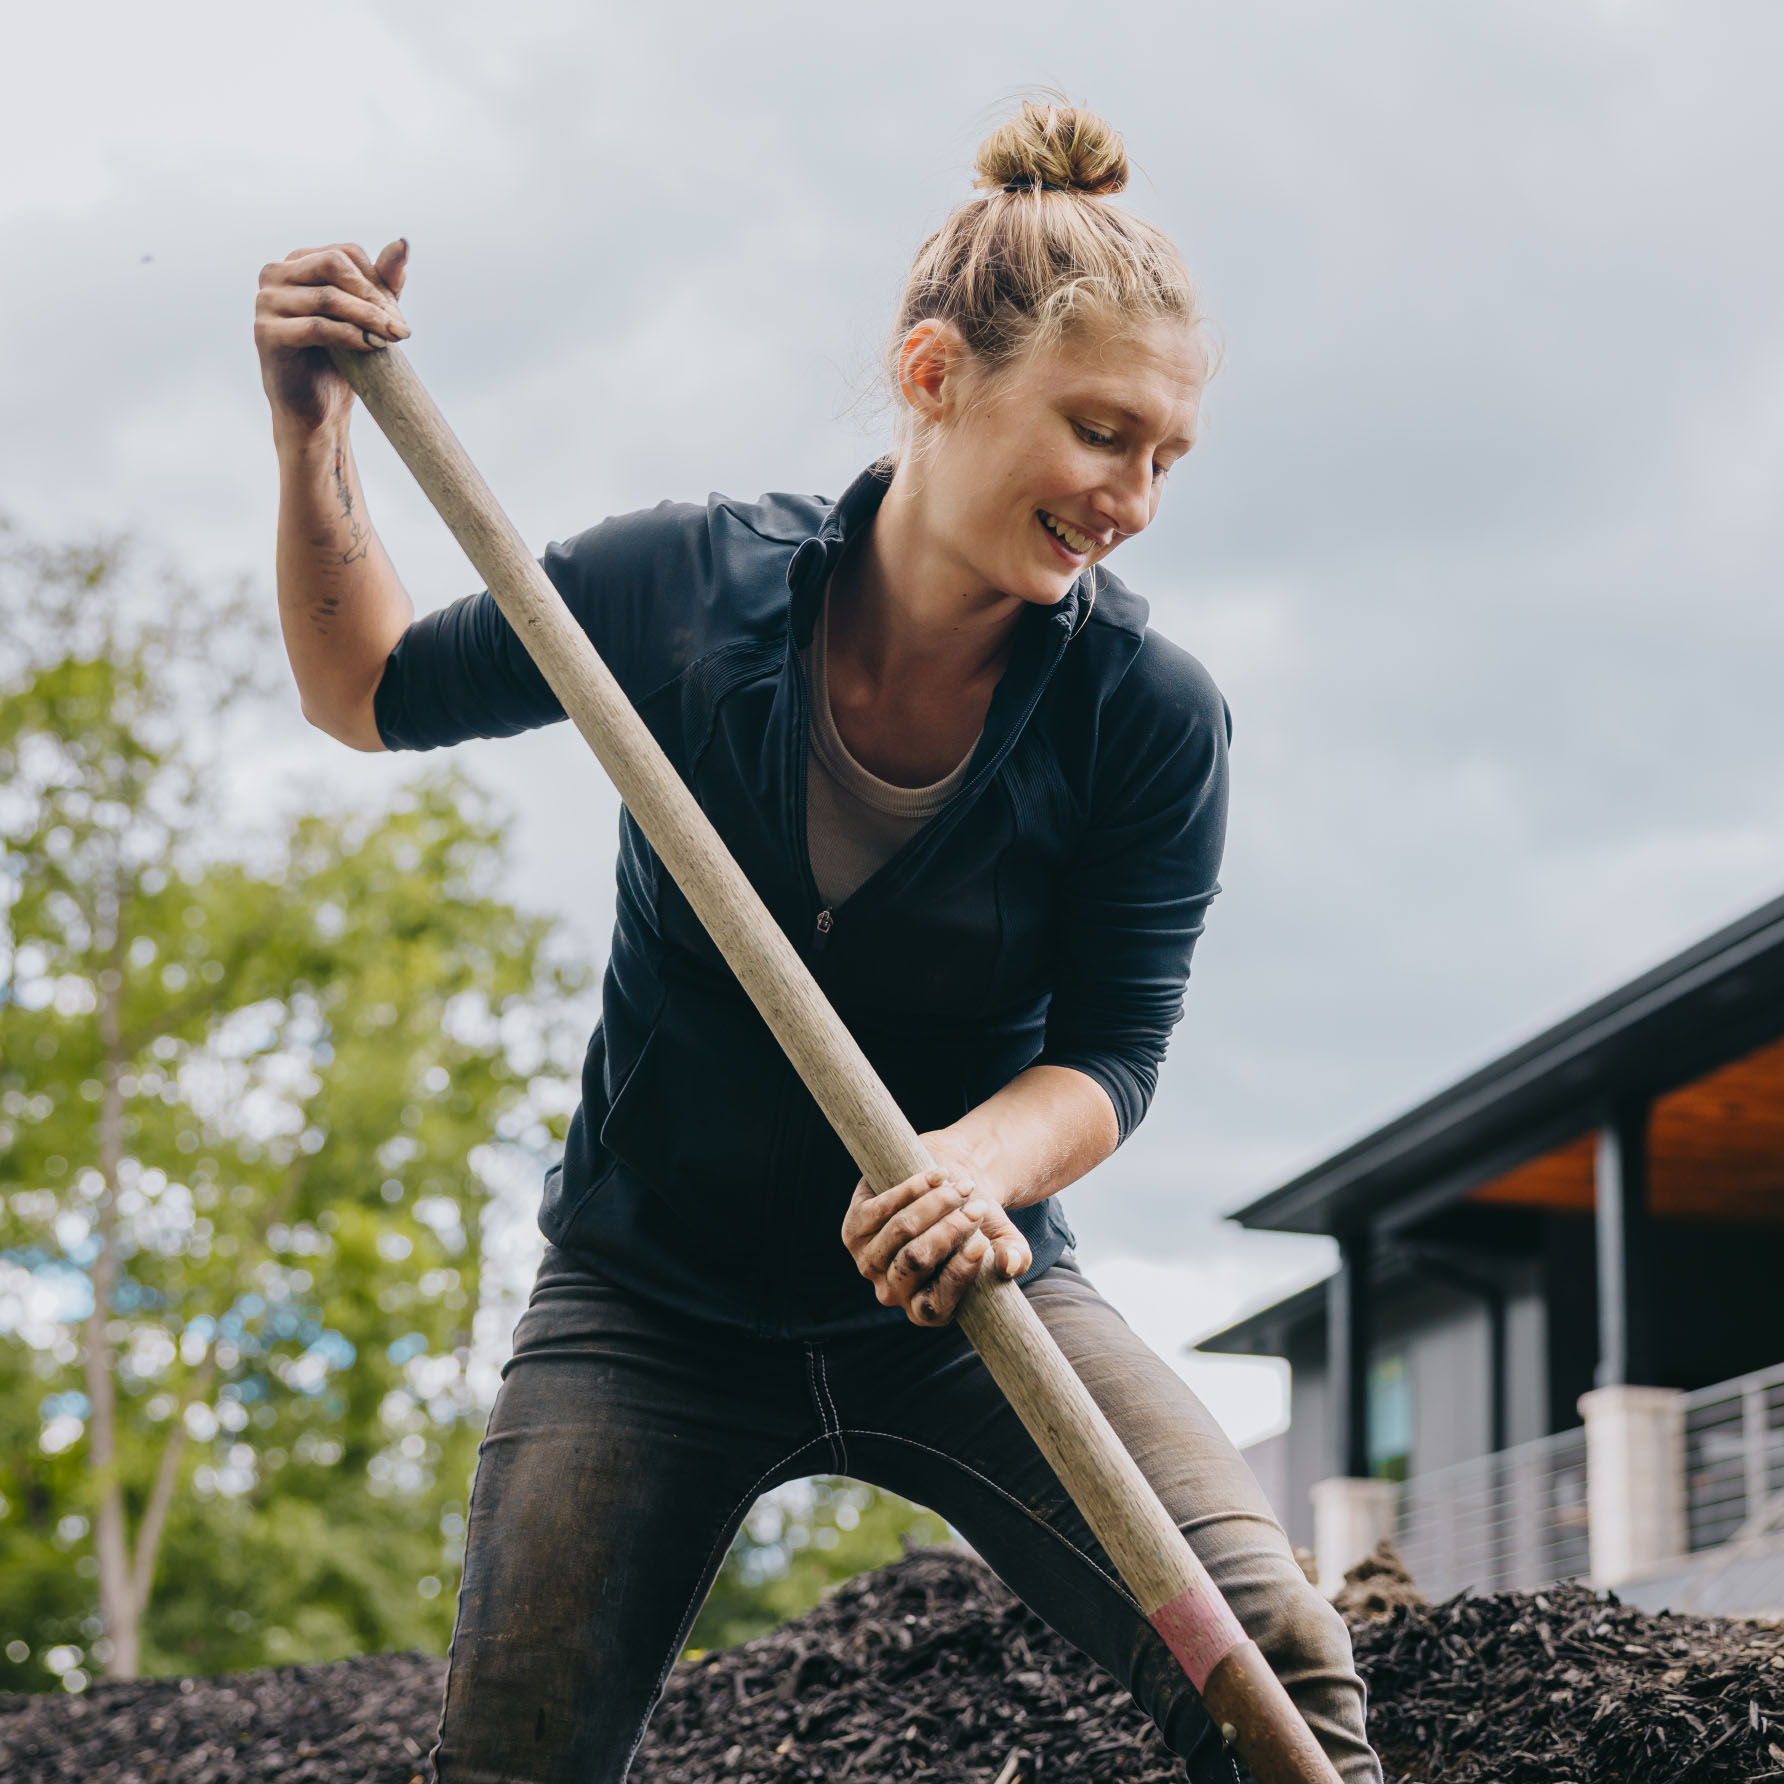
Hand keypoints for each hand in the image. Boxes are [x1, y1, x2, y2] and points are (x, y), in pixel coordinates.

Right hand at [255, 239, 409, 440]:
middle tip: (400, 329)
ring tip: (392, 339)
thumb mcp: (366, 315)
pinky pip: (317, 326)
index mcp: (297, 263)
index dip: (377, 281)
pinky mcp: (266, 333)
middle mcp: (274, 274)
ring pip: (328, 297)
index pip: (345, 254)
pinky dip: (350, 335)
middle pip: (334, 266)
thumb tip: (403, 243)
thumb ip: (382, 281)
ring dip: (368, 318)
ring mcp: (266, 301)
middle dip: (374, 297)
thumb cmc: (341, 359)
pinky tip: (370, 346)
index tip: (397, 314)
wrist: (318, 408)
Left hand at [841, 1134, 1033, 1327]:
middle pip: (916, 1260)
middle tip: (978, 1207)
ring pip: (901, 1231)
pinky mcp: (854, 1228)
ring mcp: (868, 1261)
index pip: (935, 1303)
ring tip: (964, 1187)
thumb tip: (1011, 1265)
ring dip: (936, 1204)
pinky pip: (881, 1208)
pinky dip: (913, 1188)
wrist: (951, 1184)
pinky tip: (939, 1175)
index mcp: (925, 1310)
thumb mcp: (1000, 1240)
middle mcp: (891, 1292)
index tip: (982, 1243)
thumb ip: (1014, 1256)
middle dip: (950, 1230)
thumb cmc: (977, 1223)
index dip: (959, 1273)